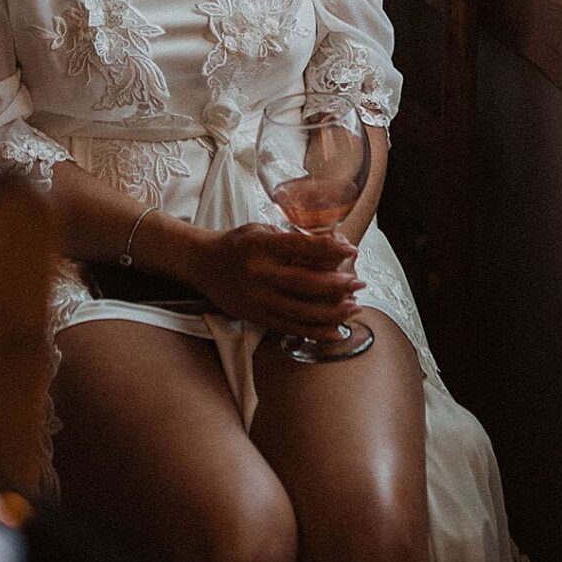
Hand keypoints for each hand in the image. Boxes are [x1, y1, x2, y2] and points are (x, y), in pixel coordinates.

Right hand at [182, 221, 359, 337]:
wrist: (202, 264)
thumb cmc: (237, 244)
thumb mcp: (261, 231)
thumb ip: (291, 240)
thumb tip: (331, 246)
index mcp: (261, 246)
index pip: (302, 247)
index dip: (330, 249)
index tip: (352, 249)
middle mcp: (259, 273)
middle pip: (305, 283)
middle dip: (337, 284)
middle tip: (359, 283)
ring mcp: (257, 298)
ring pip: (301, 310)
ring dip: (332, 311)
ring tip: (354, 307)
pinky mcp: (256, 316)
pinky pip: (290, 327)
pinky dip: (315, 330)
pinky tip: (335, 330)